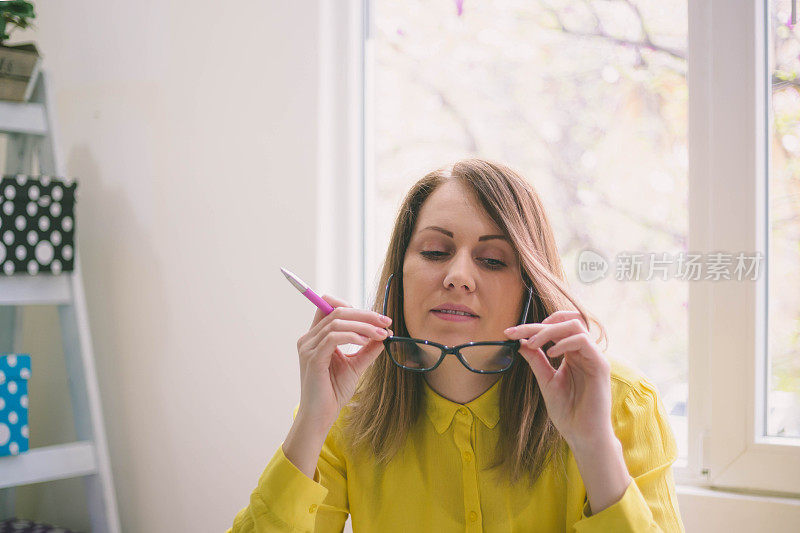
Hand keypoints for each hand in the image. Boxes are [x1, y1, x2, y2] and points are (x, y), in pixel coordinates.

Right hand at [295, 294, 392, 429]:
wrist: (320, 417)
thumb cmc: (333, 392)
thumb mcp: (355, 365)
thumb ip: (367, 349)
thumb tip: (385, 334)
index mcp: (315, 337)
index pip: (330, 307)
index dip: (355, 307)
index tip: (378, 318)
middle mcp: (308, 339)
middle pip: (336, 310)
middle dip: (364, 314)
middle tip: (386, 322)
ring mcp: (309, 347)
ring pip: (337, 321)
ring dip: (363, 325)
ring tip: (381, 334)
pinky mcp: (313, 358)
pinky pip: (333, 337)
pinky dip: (353, 336)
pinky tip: (366, 342)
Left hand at [504, 311, 611, 446]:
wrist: (583, 435)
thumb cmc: (567, 411)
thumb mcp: (546, 381)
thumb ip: (536, 360)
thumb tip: (520, 342)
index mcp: (572, 354)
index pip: (554, 330)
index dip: (531, 328)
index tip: (509, 333)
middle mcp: (584, 352)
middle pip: (564, 322)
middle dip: (537, 325)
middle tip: (516, 333)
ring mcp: (593, 357)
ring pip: (574, 325)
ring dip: (550, 331)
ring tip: (532, 343)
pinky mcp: (601, 365)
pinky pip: (583, 341)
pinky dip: (564, 343)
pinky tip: (550, 354)